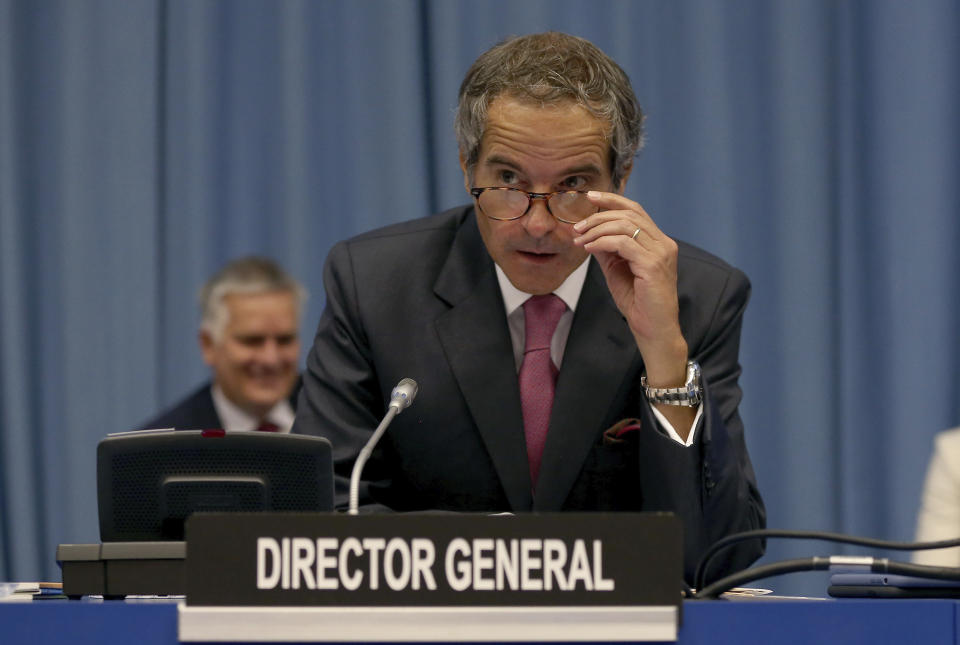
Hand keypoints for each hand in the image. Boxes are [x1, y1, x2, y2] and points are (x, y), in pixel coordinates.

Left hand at [572, 191, 686, 385]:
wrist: (653, 330)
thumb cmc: (638, 303)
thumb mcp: (617, 270)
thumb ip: (607, 250)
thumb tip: (589, 233)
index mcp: (658, 242)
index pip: (636, 210)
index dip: (612, 200)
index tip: (590, 197)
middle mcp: (664, 243)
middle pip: (630, 213)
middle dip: (599, 215)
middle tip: (577, 226)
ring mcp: (661, 253)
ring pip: (625, 226)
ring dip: (597, 230)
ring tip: (579, 240)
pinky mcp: (653, 265)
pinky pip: (623, 243)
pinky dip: (602, 242)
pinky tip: (589, 249)